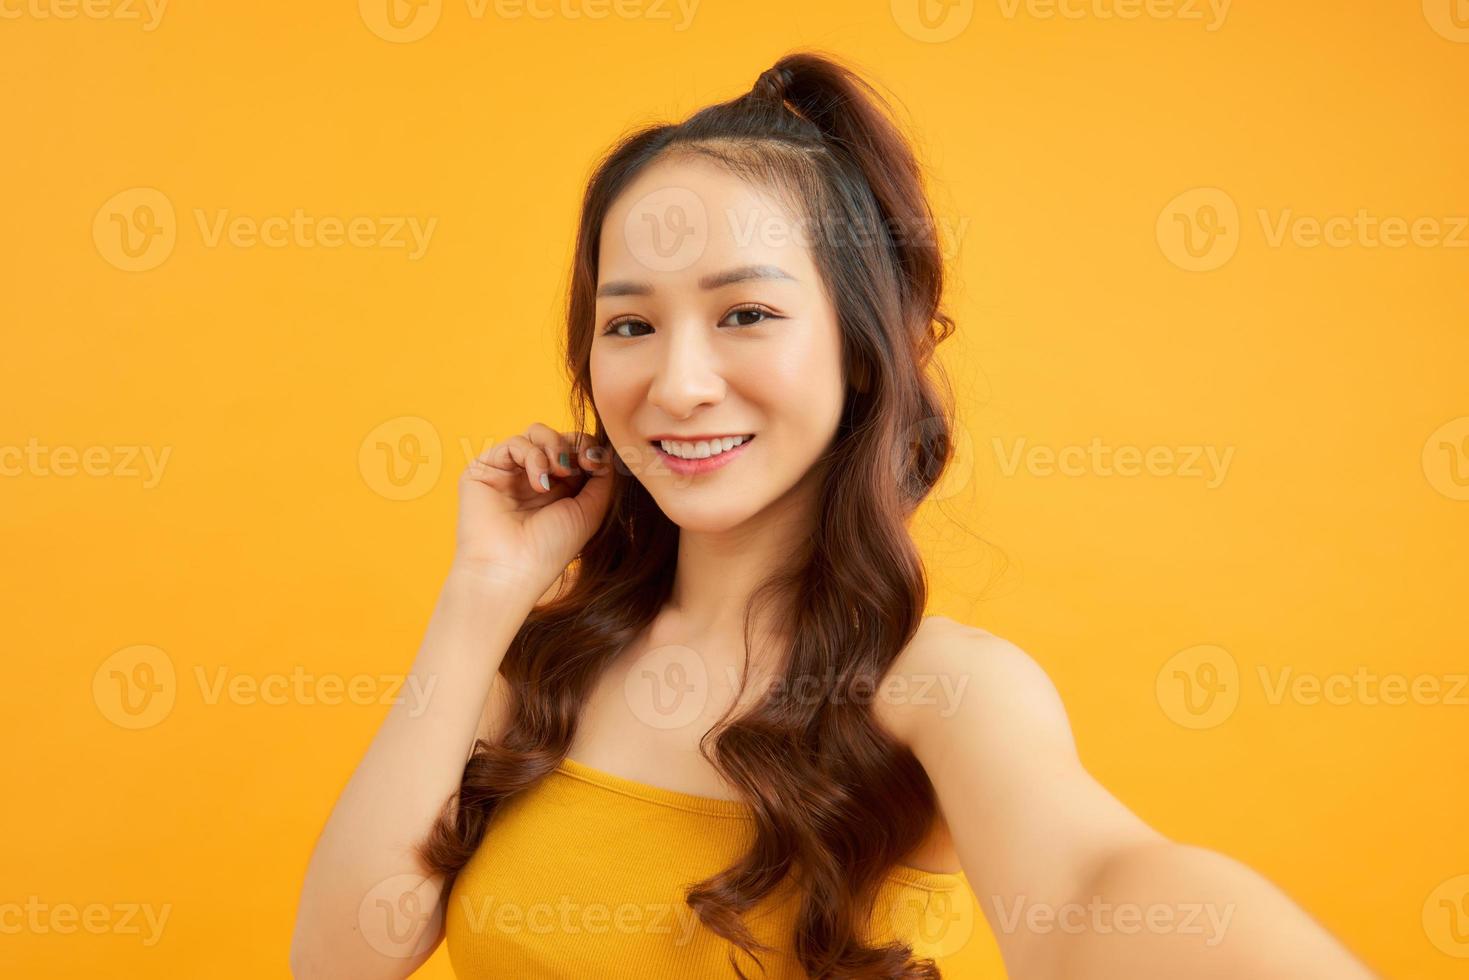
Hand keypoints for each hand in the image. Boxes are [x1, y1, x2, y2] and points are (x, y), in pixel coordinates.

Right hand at [451, 423, 613, 596]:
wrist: (511, 569)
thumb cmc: (550, 549)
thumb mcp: (591, 511)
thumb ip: (603, 478)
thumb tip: (605, 450)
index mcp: (560, 489)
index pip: (577, 450)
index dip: (589, 448)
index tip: (595, 462)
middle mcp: (534, 478)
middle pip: (558, 437)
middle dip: (573, 445)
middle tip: (580, 465)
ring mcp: (509, 472)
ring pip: (536, 433)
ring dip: (554, 447)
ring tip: (559, 472)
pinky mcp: (485, 469)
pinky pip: (514, 443)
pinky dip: (532, 456)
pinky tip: (538, 483)